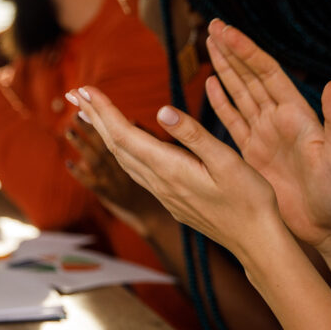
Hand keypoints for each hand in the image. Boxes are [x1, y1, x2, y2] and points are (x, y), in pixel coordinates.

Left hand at [66, 86, 287, 260]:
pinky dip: (120, 149)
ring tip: (89, 113)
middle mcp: (159, 182)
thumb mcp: (227, 161)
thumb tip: (161, 112)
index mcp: (170, 169)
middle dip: (94, 117)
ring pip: (122, 159)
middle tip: (75, 93)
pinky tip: (121, 144)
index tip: (85, 88)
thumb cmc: (249, 199)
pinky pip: (135, 170)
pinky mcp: (170, 199)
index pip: (125, 135)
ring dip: (103, 133)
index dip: (103, 110)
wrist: (255, 240)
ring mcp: (163, 193)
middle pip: (115, 146)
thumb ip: (193, 135)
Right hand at [203, 19, 330, 247]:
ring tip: (209, 44)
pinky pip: (234, 121)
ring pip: (240, 93)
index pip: (267, 73)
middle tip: (212, 25)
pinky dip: (222, 102)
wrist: (327, 226)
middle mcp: (279, 119)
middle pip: (250, 76)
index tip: (226, 31)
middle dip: (231, 50)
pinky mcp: (254, 153)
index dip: (246, 51)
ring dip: (225, 69)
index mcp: (296, 115)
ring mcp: (265, 134)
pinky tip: (211, 84)